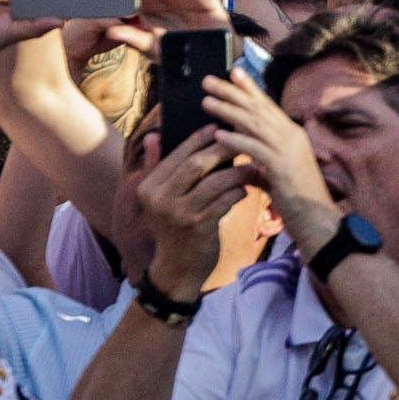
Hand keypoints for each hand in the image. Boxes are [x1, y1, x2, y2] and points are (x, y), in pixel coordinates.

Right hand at [132, 125, 260, 303]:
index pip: (177, 154)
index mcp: (149, 188)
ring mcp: (180, 214)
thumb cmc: (172, 229)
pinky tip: (245, 190)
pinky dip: (237, 193)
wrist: (177, 270)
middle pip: (196, 164)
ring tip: (249, 167)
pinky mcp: (199, 227)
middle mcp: (160, 199)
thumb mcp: (158, 200)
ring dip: (236, 172)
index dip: (199, 138)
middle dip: (221, 150)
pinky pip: (224, 201)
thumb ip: (154, 167)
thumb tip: (153, 135)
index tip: (218, 129)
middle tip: (241, 142)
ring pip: (214, 182)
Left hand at [197, 72, 337, 247]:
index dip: (249, 88)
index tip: (233, 72)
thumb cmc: (300, 201)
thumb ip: (264, 161)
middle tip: (208, 80)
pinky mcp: (283, 168)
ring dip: (228, 111)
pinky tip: (218, 136)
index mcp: (293, 135)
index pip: (267, 106)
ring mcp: (289, 150)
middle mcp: (293, 136)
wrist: (320, 224)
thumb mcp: (280, 174)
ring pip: (254, 124)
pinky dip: (236, 141)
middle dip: (232, 92)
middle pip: (258, 108)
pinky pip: (255, 149)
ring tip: (206, 102)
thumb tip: (246, 157)